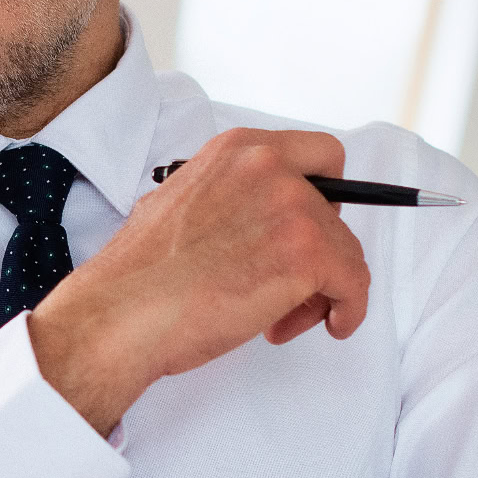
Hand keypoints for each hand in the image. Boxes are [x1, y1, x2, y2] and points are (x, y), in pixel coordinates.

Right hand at [28, 128, 370, 433]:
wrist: (123, 313)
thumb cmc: (140, 277)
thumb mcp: (179, 205)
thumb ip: (230, 201)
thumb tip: (257, 228)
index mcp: (235, 151)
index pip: (317, 155)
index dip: (323, 197)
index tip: (313, 228)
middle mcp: (268, 167)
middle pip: (337, 209)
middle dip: (320, 251)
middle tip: (291, 285)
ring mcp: (292, 208)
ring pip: (346, 250)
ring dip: (324, 289)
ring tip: (281, 320)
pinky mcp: (307, 254)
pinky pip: (355, 283)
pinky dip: (349, 310)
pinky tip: (330, 326)